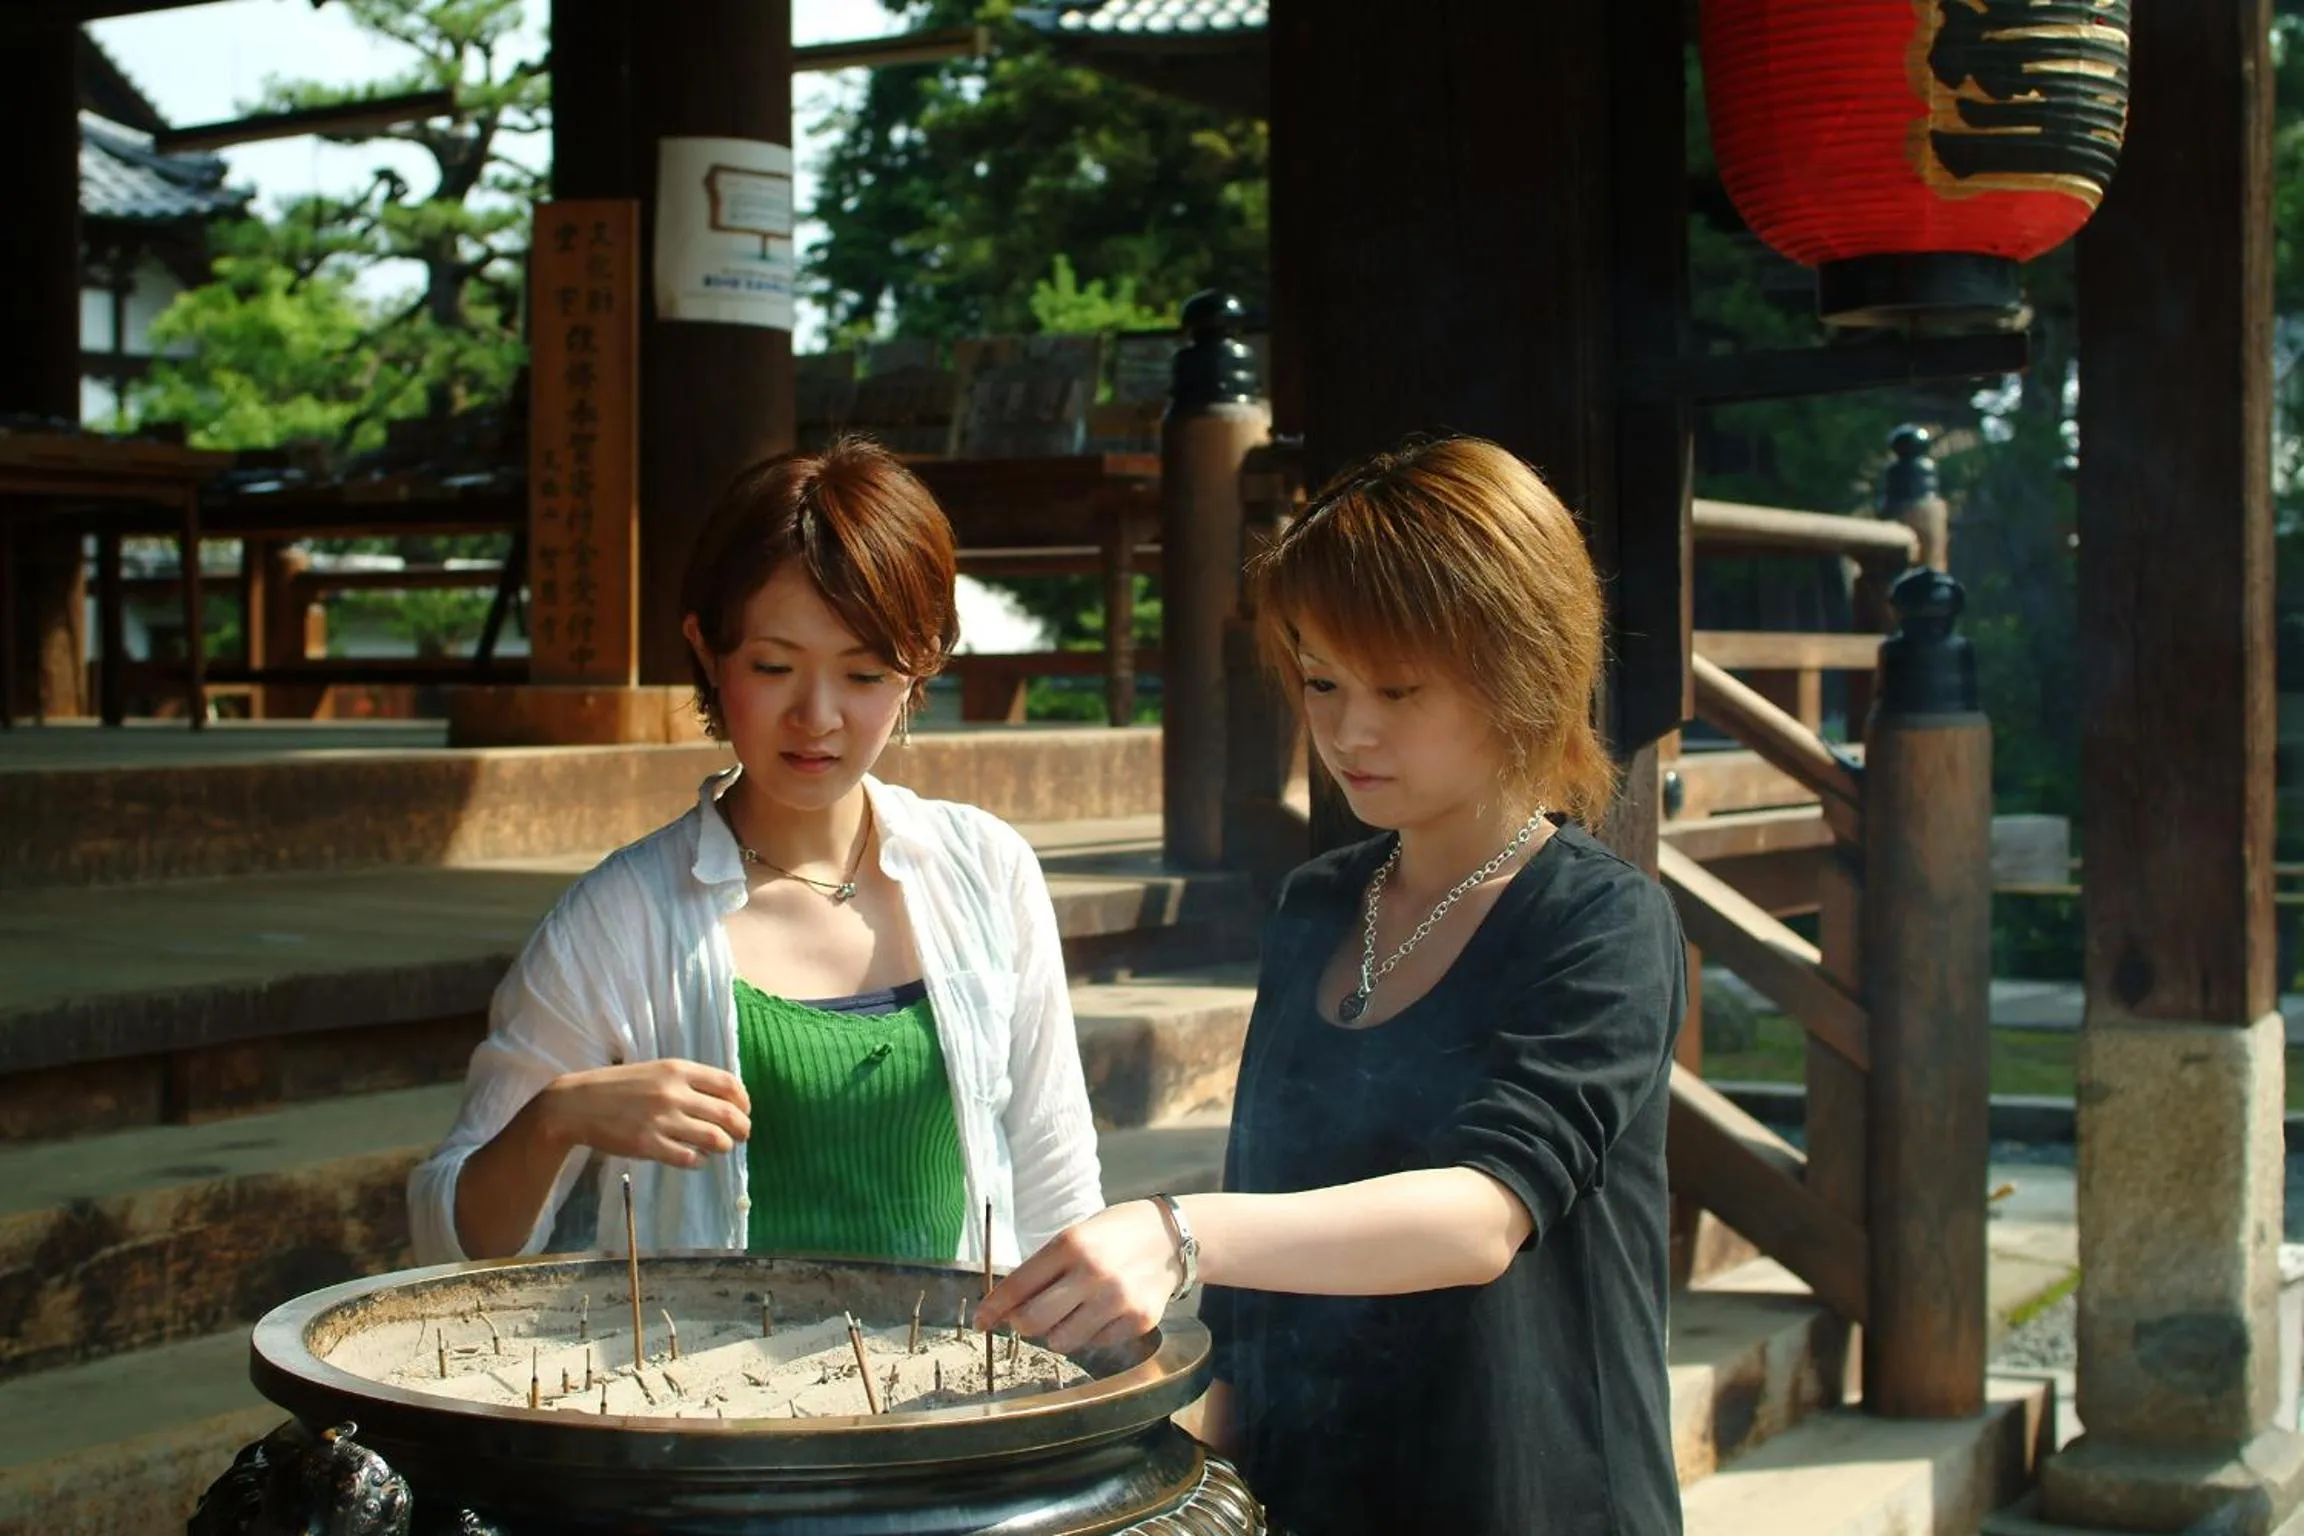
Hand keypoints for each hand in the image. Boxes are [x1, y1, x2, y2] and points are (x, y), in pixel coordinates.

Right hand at [537, 1059, 751, 1168]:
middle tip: (742, 1135)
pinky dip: (699, 1161)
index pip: (729, 1084)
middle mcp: (674, 1093)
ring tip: (721, 1148)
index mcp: (678, 1070)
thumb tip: (725, 1097)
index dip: (744, 1101)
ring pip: (714, 1138)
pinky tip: (696, 1159)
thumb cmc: (620, 1086)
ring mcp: (662, 1120)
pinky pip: (689, 1158)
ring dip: (724, 1146)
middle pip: (728, 1114)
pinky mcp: (648, 1145)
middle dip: (742, 1128)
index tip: (745, 1110)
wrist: (577, 1104)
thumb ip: (688, 1080)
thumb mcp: (656, 1070)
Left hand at [975, 1200, 1182, 1354]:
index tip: (981, 1322)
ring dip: (1057, 1333)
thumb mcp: (1075, 1237)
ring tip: (1072, 1312)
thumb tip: (1007, 1310)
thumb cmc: (1113, 1235)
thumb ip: (1043, 1270)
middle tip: (1028, 1318)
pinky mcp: (1138, 1321)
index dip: (993, 1309)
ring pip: (1062, 1341)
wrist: (1171, 1238)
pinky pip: (1095, 1344)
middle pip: (1033, 1322)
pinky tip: (1104, 1312)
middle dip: (1022, 1325)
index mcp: (1071, 1245)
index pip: (1018, 1286)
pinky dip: (1091, 1334)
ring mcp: (1118, 1300)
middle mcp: (1093, 1273)